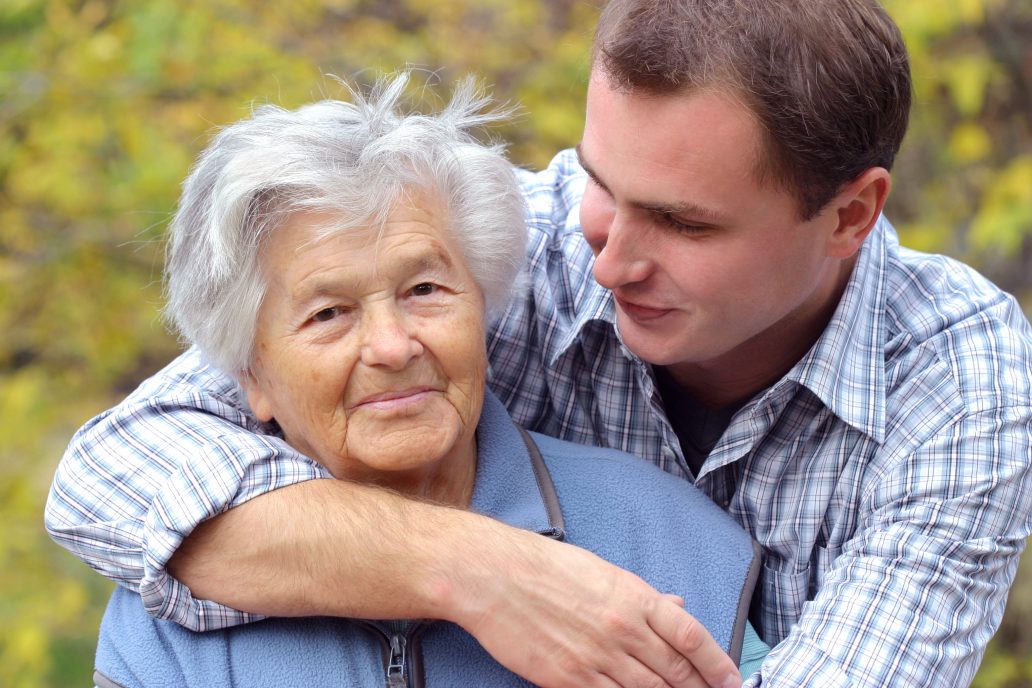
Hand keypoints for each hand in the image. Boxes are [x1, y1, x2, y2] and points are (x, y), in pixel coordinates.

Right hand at [441, 527, 740, 687]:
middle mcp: (622, 630)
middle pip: (676, 672)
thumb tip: (677, 607)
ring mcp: (596, 658)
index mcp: (633, 597)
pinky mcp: (569, 680)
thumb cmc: (545, 567)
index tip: (732, 680)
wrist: (494, 576)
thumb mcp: (602, 572)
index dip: (718, 663)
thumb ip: (643, 596)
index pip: (691, 636)